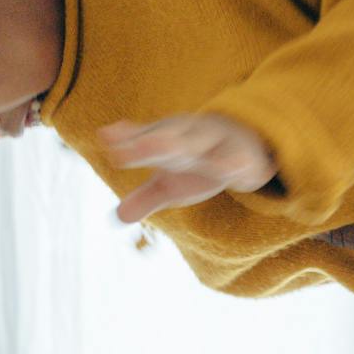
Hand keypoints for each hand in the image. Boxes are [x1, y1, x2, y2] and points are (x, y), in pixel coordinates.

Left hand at [100, 112, 277, 226]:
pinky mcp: (245, 156)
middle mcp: (189, 139)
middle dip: (150, 144)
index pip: (145, 141)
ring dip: (186, 146)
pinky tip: (233, 169)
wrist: (247, 142)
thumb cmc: (199, 162)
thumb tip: (118, 215)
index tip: (106, 138)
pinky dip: (235, 162)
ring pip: (201, 145)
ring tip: (166, 150)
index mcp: (169, 142)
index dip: (127, 141)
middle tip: (129, 147)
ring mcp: (218, 145)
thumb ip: (146, 197)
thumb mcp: (172, 183)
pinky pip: (240, 159)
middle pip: (168, 142)